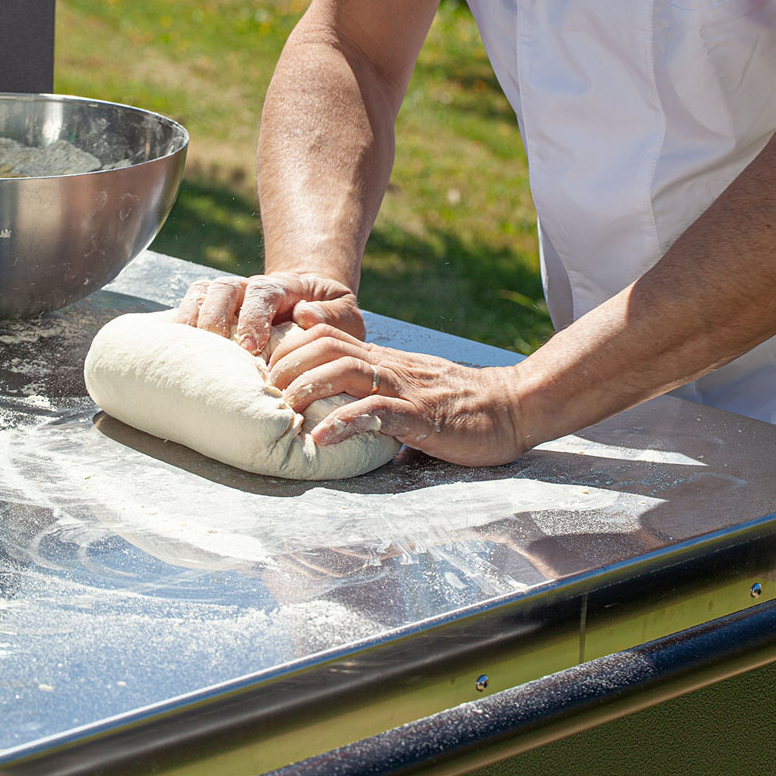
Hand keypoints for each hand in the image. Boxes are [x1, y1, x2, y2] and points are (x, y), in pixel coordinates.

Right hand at [174, 272, 363, 353]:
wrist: (312, 307)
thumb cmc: (330, 316)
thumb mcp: (345, 314)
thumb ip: (333, 315)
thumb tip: (306, 315)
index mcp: (283, 287)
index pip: (262, 293)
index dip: (253, 317)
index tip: (252, 345)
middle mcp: (250, 288)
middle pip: (223, 290)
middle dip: (216, 318)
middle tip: (217, 349)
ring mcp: (229, 298)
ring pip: (201, 296)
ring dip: (193, 320)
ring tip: (189, 349)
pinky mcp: (214, 312)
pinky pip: (189, 309)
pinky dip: (180, 324)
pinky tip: (176, 348)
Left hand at [267, 324, 525, 466]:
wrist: (511, 406)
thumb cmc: (455, 403)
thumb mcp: (407, 386)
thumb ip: (373, 386)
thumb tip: (334, 404)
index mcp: (382, 361)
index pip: (325, 336)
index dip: (288, 348)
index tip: (264, 373)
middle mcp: (389, 367)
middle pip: (326, 347)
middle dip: (288, 366)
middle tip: (264, 393)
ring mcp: (406, 389)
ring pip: (346, 372)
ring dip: (308, 388)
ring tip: (285, 410)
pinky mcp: (423, 416)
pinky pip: (378, 413)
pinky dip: (345, 423)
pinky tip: (322, 439)